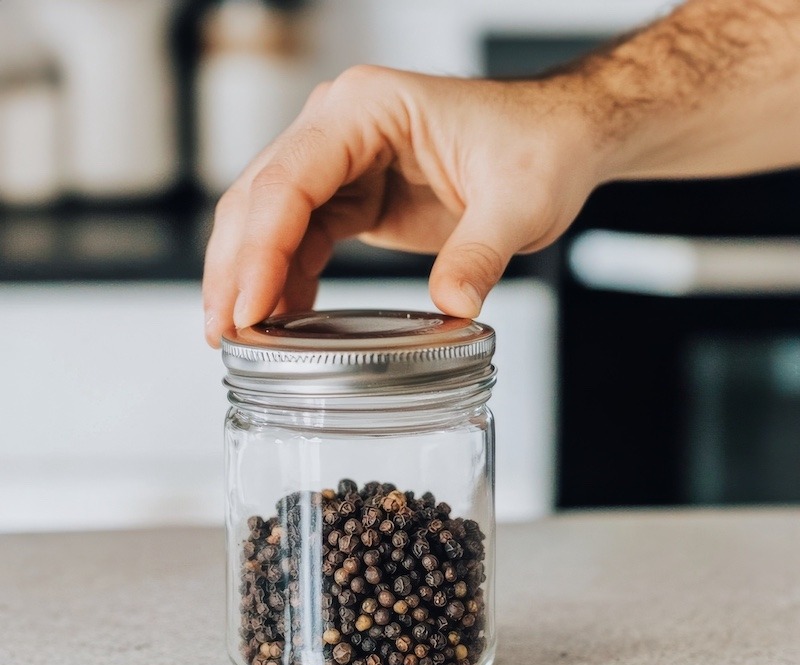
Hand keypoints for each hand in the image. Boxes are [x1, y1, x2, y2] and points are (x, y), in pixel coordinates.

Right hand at [202, 66, 605, 345]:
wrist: (556, 140)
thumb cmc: (539, 144)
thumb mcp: (520, 201)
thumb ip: (481, 253)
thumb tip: (451, 307)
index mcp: (367, 109)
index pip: (289, 178)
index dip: (260, 248)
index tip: (248, 309)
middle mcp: (339, 128)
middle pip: (259, 198)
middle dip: (236, 269)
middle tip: (223, 332)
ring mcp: (341, 163)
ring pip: (269, 221)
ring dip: (250, 279)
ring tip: (240, 338)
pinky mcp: (353, 197)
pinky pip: (301, 240)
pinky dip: (285, 280)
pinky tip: (281, 321)